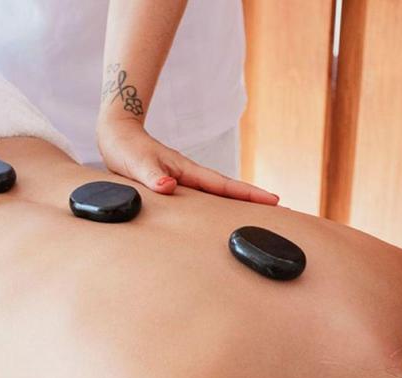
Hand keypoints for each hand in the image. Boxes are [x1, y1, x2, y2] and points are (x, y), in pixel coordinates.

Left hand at [96, 118, 278, 204]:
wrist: (117, 135)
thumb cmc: (126, 148)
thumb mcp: (136, 164)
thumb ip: (151, 176)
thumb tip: (168, 187)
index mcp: (187, 171)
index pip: (224, 186)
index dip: (248, 194)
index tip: (274, 201)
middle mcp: (192, 176)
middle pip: (230, 192)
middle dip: (256, 202)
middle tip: (284, 213)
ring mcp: (187, 180)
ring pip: (220, 196)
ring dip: (241, 205)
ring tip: (264, 217)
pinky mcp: (178, 185)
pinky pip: (205, 199)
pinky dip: (221, 206)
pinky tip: (226, 217)